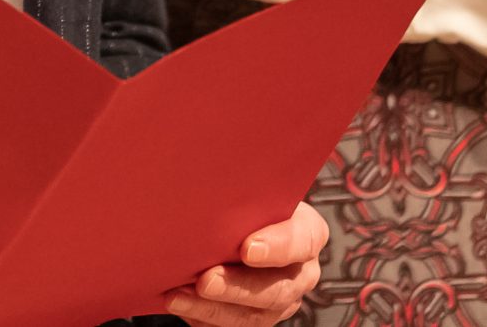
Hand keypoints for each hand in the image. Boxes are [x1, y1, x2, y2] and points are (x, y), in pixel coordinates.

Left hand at [164, 200, 327, 324]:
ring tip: (178, 296)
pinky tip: (178, 303)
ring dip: (213, 309)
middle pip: (277, 289)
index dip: (277, 246)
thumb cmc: (245, 200)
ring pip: (254, 316)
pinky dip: (202, 318)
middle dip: (237, 287)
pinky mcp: (255, 319)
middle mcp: (300, 273)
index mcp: (308, 233)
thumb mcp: (253, 188)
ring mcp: (279, 301)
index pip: (302, 240)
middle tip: (204, 279)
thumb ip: (241, 189)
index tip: (247, 248)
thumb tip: (204, 174)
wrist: (236, 223)